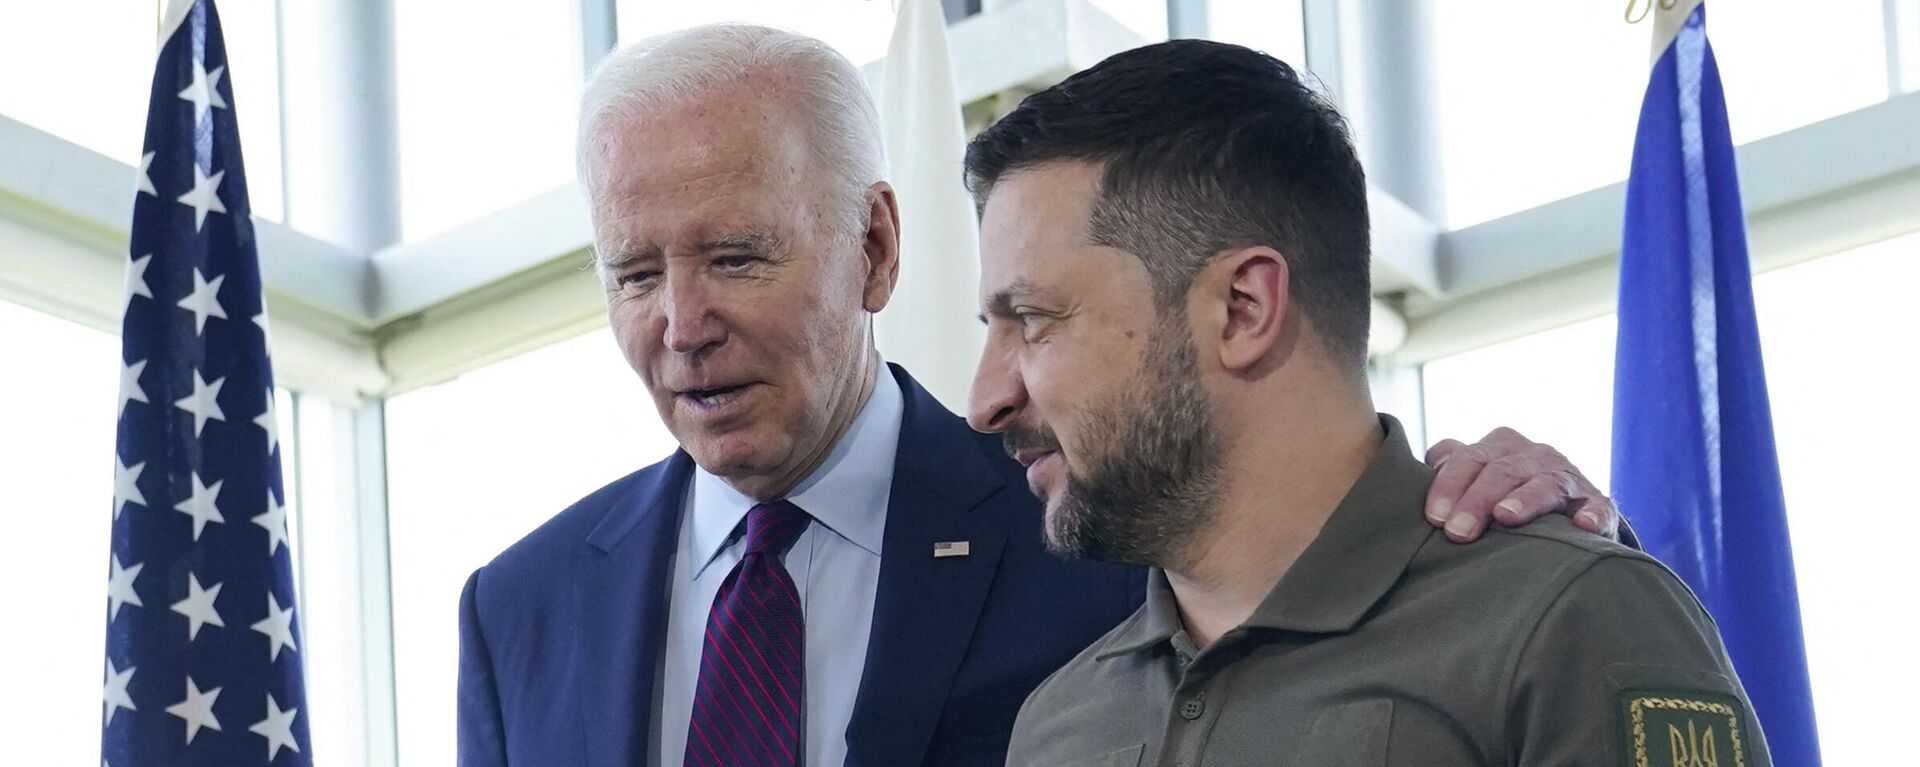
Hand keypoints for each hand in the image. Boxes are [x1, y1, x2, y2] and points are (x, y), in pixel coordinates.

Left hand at [1423, 427, 1618, 542]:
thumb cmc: (1507, 497)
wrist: (1569, 515)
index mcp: (1500, 448)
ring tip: (1506, 516)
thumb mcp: (1478, 479)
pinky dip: (1592, 515)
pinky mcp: (1597, 504)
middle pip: (1501, 471)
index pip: (1468, 458)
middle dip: (1476, 500)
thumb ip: (1449, 470)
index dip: (1448, 483)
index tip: (1433, 516)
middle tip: (1457, 532)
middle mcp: (1534, 456)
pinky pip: (1598, 507)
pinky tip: (1582, 526)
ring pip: (1545, 483)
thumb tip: (1412, 472)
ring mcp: (1568, 478)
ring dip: (1525, 499)